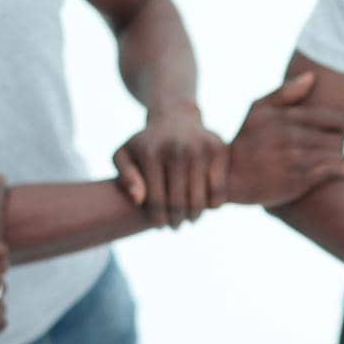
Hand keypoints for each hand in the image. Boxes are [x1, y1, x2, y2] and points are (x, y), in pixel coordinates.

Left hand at [113, 103, 228, 227]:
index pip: (156, 201)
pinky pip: (219, 190)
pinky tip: (205, 206)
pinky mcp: (218, 150)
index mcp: (150, 153)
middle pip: (179, 203)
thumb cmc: (147, 144)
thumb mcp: (124, 155)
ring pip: (200, 200)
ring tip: (190, 219)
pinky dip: (213, 204)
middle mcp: (176, 150)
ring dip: (195, 216)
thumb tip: (138, 200)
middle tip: (176, 226)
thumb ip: (126, 177)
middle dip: (176, 221)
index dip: (158, 219)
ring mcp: (199, 149)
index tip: (160, 225)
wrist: (176, 118)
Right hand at [225, 71, 343, 207]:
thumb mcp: (258, 110)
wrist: (228, 177)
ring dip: (340, 157)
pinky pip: (330, 172)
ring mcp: (295, 160)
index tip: (339, 129)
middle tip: (337, 146)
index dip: (342, 123)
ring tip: (338, 159)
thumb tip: (312, 77)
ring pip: (336, 155)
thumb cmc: (246, 140)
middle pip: (337, 138)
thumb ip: (285, 92)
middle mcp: (291, 138)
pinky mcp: (297, 181)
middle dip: (340, 142)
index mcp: (285, 117)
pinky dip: (343, 171)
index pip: (333, 117)